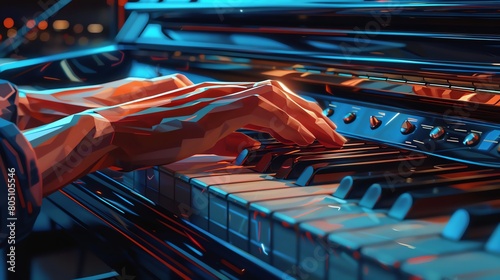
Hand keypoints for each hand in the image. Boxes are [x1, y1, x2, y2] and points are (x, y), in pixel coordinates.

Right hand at [98, 78, 345, 169]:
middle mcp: (222, 91)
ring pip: (276, 98)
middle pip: (278, 93)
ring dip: (306, 118)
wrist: (117, 132)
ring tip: (327, 137)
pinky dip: (287, 124)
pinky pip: (261, 111)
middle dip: (309, 113)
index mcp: (219, 98)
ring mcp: (218, 97)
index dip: (295, 112)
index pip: (267, 98)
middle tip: (331, 132)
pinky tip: (302, 139)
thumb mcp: (195, 139)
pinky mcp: (214, 110)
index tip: (314, 129)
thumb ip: (222, 139)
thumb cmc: (149, 137)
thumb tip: (244, 147)